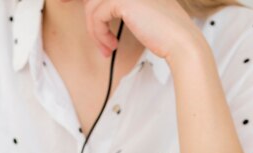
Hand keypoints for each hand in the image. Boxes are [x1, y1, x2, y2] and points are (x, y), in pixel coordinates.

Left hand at [82, 0, 199, 60]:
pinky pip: (96, 17)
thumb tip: (94, 9)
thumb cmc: (162, 32)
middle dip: (85, 14)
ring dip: (95, 32)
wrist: (179, 40)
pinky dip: (99, 35)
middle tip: (89, 31)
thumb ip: (119, 6)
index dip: (84, 2)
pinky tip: (111, 45)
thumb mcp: (138, 13)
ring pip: (92, 7)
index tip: (73, 9)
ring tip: (107, 48)